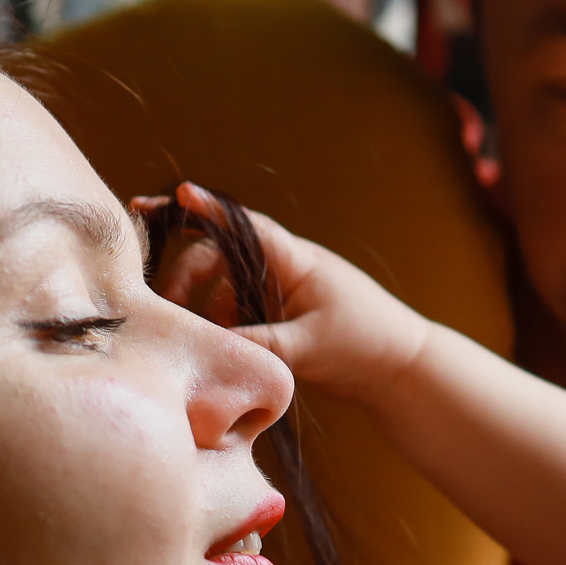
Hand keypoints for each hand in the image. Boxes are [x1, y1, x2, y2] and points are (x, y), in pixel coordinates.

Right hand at [144, 183, 432, 405]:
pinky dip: (219, 327)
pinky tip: (207, 347)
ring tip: (180, 332)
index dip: (208, 210)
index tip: (177, 194)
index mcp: (294, 259)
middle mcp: (282, 270)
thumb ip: (257, 343)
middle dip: (187, 276)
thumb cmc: (364, 344)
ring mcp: (279, 295)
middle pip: (219, 260)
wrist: (400, 370)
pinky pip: (236, 315)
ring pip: (223, 291)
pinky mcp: (278, 320)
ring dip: (201, 307)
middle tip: (164, 306)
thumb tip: (209, 344)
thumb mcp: (307, 347)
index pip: (243, 226)